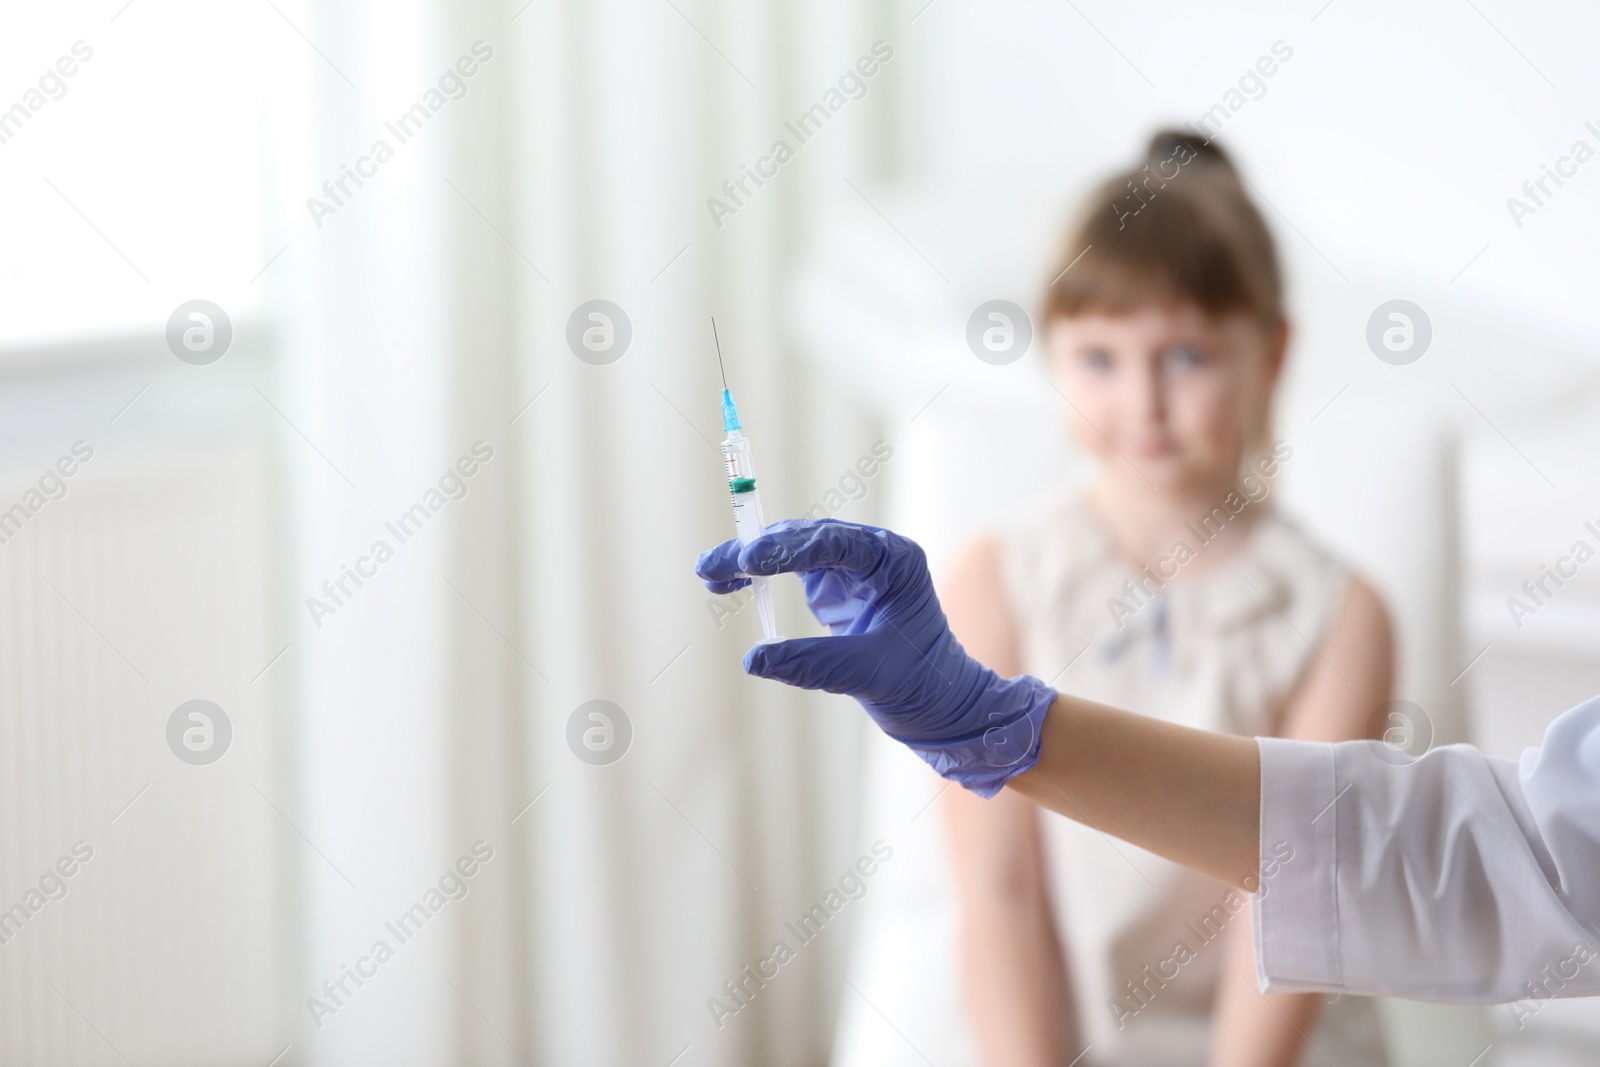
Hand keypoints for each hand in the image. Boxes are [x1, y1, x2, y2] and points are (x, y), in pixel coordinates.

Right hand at [695, 518, 1055, 795]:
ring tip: (711, 575)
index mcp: (895, 561)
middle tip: (711, 567)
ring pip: (792, 547)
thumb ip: (812, 663)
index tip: (748, 560)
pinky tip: (730, 582)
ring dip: (752, 558)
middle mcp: (873, 553)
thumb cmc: (919, 684)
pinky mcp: (835, 584)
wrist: (940, 700)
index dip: (787, 549)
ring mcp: (853, 565)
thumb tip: (753, 658)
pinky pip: (790, 568)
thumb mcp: (866, 675)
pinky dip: (760, 574)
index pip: (834, 543)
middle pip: (805, 537)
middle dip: (757, 550)